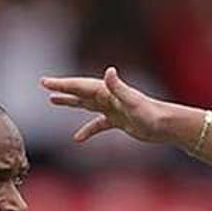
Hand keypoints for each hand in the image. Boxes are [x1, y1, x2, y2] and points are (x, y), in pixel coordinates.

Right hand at [41, 67, 174, 144]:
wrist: (167, 126)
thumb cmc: (151, 114)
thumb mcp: (132, 102)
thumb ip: (118, 88)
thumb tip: (108, 71)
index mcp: (108, 91)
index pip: (81, 86)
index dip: (62, 84)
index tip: (45, 82)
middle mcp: (109, 97)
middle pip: (81, 91)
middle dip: (63, 88)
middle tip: (45, 84)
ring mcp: (113, 108)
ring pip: (86, 104)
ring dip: (70, 101)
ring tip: (53, 100)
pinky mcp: (119, 121)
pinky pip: (98, 124)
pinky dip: (87, 130)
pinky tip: (77, 139)